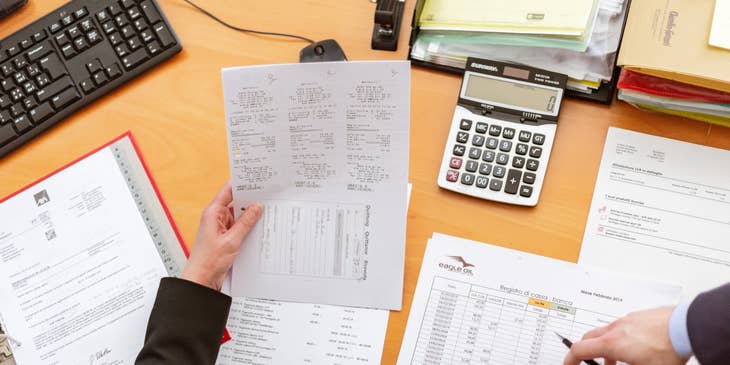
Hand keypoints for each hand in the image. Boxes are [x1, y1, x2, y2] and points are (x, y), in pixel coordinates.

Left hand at [181, 182, 261, 290]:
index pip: (228, 191)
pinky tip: (260, 227)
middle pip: (235, 203)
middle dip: (250, 200)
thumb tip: (256, 207)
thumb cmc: (208, 261)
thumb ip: (245, 222)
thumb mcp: (231, 240)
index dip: (241, 183)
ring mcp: (222, 228)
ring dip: (251, 216)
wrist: (202, 280)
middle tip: (268, 195)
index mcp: (212, 213)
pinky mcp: (226, 238)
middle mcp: (216, 218)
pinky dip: (249, 227)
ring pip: (239, 216)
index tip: (255, 178)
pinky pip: (240, 228)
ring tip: (267, 211)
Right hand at [563, 307, 688, 364]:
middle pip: (589, 338)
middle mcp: (616, 328)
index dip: (570, 359)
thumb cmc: (668, 349)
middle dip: (587, 352)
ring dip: (606, 347)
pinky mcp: (639, 316)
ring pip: (606, 332)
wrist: (687, 327)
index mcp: (612, 343)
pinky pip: (621, 327)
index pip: (579, 349)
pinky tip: (636, 347)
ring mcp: (627, 320)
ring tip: (620, 359)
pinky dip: (620, 338)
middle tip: (594, 364)